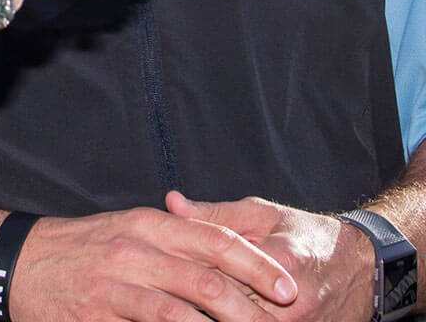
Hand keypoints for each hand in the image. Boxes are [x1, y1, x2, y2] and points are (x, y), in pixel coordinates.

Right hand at [6, 206, 297, 321]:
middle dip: (252, 307)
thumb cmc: (77, 248)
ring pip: (182, 312)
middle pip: (207, 278)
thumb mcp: (124, 230)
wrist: (15, 260)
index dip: (256, 263)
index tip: (289, 286)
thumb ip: (170, 240)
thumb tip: (225, 256)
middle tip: (285, 321)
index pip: (213, 238)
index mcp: (147, 223)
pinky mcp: (98, 313)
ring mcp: (115, 284)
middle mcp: (134, 248)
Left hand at [166, 192, 374, 320]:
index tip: (153, 276)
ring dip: (205, 318)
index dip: (185, 276)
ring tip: (174, 313)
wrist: (359, 267)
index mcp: (279, 261)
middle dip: (192, 307)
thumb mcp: (260, 213)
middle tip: (155, 301)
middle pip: (229, 310)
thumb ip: (213, 214)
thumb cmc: (303, 233)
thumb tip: (170, 202)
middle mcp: (291, 302)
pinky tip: (202, 318)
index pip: (222, 274)